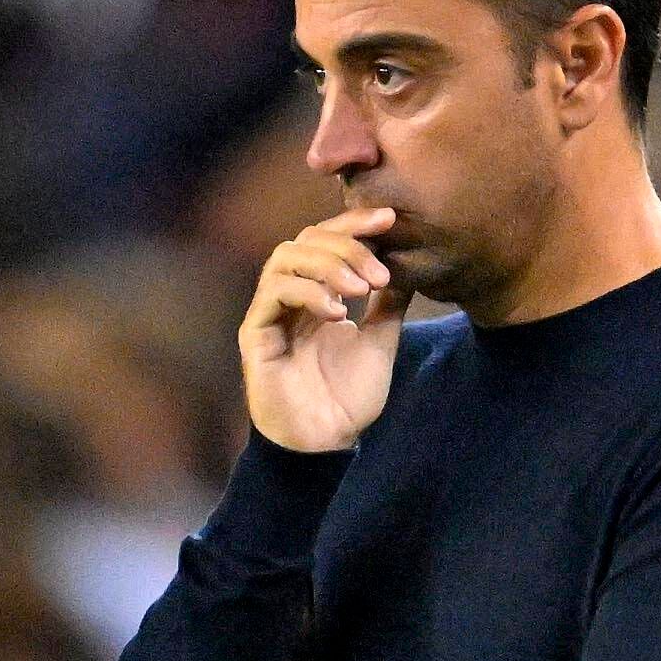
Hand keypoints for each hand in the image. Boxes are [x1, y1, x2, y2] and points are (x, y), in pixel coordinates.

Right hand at [241, 207, 405, 452]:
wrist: (325, 441)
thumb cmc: (348, 397)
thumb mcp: (381, 340)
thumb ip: (389, 303)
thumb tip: (406, 263)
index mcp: (316, 292)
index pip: (328, 239)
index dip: (355, 223)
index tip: (390, 219)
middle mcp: (289, 295)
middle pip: (306, 238)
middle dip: (347, 244)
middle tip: (379, 272)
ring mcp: (269, 311)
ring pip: (286, 257)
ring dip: (328, 265)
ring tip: (361, 290)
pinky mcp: (255, 332)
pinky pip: (274, 293)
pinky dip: (308, 293)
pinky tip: (338, 313)